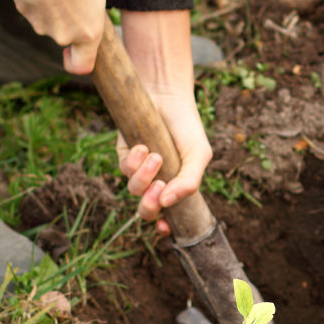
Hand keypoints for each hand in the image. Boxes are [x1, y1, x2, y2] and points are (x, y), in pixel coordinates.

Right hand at [9, 0, 113, 74]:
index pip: (82, 66)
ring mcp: (42, 26)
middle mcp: (64, 36)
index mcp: (89, 33)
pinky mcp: (24, 11)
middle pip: (65, 35)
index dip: (76, 63)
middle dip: (67, 18)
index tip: (71, 53)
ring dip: (52, 6)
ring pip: (48, 20)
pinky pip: (32, 7)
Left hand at [117, 92, 212, 235]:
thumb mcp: (199, 155)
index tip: (165, 226)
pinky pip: (124, 168)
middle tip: (159, 187)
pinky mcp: (124, 156)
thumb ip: (189, 181)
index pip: (167, 217)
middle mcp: (156, 183)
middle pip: (146, 210)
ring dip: (144, 176)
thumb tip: (167, 202)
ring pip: (134, 189)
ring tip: (155, 156)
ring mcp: (139, 171)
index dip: (164, 227)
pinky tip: (143, 146)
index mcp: (175, 188)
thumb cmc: (187, 127)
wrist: (168, 96)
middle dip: (150, 204)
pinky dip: (133, 160)